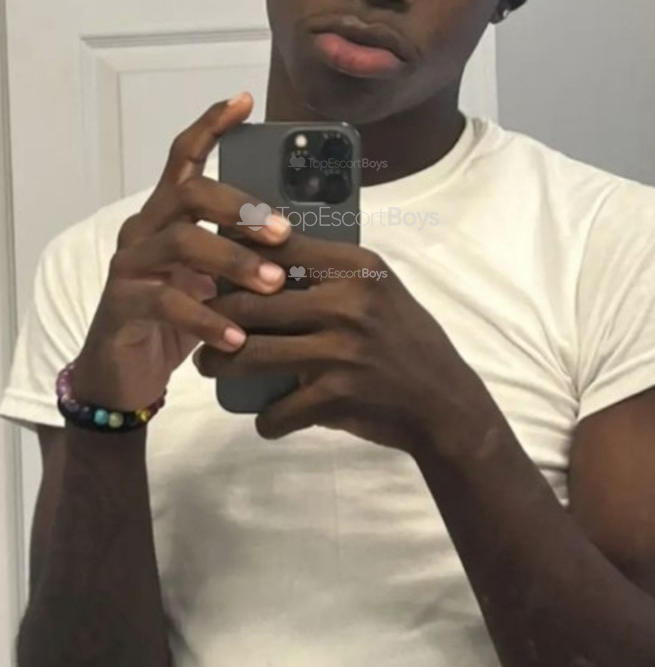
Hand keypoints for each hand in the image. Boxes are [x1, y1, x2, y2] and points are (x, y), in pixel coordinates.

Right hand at [71, 94, 291, 412]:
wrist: (123, 375)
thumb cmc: (175, 321)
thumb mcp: (212, 281)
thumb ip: (238, 253)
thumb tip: (299, 238)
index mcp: (167, 214)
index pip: (185, 158)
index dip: (211, 126)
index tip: (243, 101)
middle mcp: (144, 228)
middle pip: (189, 193)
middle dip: (241, 207)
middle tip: (283, 232)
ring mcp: (130, 264)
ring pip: (181, 242)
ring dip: (233, 261)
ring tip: (272, 284)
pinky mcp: (122, 304)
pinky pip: (167, 303)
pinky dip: (208, 320)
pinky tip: (238, 339)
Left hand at [195, 233, 491, 456]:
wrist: (444, 401)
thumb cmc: (405, 338)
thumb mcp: (378, 288)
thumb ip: (330, 271)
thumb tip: (260, 252)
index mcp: (355, 266)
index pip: (275, 247)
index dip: (233, 254)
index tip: (209, 263)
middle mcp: (346, 302)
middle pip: (250, 303)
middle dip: (212, 317)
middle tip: (198, 324)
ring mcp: (340, 351)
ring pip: (249, 354)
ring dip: (219, 364)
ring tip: (209, 365)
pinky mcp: (335, 397)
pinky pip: (276, 410)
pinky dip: (267, 419)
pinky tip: (266, 417)